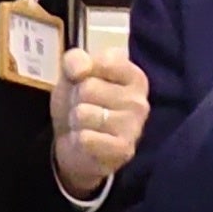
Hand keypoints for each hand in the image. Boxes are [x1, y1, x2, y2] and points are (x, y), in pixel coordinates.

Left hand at [51, 44, 149, 194]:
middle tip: (83, 108)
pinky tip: (87, 142)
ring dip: (75, 121)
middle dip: (75, 99)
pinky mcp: (124, 150)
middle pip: (89, 88)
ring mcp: (134, 127)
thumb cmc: (80, 104)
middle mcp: (139, 100)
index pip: (105, 61)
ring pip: (83, 113)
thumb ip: (75, 60)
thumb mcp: (73, 74)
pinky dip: (78, 140)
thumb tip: (80, 70)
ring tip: (85, 125)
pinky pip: (86, 138)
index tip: (84, 81)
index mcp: (134, 76)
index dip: (82, 71)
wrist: (75, 145)